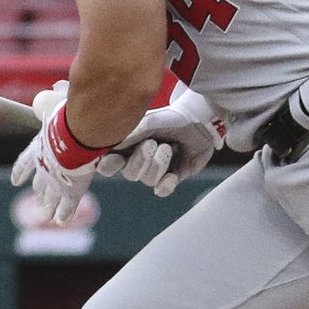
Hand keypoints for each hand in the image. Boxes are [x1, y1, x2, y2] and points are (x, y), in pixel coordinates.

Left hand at [9, 81, 105, 224]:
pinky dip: (64, 212)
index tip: (14, 181)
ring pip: (51, 197)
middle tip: (36, 201)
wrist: (77, 136)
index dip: (21, 170)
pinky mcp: (73, 190)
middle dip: (38, 191)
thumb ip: (53, 101)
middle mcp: (46, 167)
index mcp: (40, 148)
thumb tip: (51, 91)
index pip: (26, 161)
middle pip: (40, 182)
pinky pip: (68, 205)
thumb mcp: (57, 105)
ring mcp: (58, 180)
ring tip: (45, 214)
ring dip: (48, 205)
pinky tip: (60, 220)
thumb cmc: (68, 118)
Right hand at [97, 89, 223, 196]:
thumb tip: (111, 146)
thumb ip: (130, 134)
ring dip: (159, 164)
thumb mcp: (148, 122)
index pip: (109, 164)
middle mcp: (139, 161)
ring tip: (169, 147)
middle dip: (141, 160)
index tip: (115, 159)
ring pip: (148, 180)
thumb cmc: (170, 118)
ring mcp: (157, 171)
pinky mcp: (173, 178)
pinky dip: (166, 183)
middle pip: (129, 174)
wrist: (199, 120)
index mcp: (128, 146)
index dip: (108, 166)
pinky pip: (162, 191)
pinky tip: (173, 174)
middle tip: (152, 143)